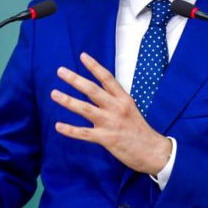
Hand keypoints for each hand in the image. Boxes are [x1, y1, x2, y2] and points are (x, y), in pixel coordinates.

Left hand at [51, 53, 172, 174]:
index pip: (107, 78)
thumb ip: (115, 101)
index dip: (94, 66)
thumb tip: (99, 93)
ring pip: (85, 109)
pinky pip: (84, 133)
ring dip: (68, 100)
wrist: (153, 151)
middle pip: (92, 90)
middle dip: (75, 79)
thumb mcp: (131, 109)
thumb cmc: (141, 131)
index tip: (82, 56)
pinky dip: (70, 130)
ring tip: (54, 94)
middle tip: (60, 71)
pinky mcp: (106, 139)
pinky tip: (58, 126)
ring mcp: (110, 123)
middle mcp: (116, 108)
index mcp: (124, 99)